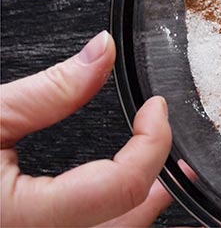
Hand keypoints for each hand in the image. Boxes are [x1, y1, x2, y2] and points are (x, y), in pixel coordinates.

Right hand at [1, 31, 173, 226]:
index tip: (156, 109)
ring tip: (150, 168)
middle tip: (162, 138)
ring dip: (138, 207)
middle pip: (125, 224)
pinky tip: (113, 195)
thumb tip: (101, 53)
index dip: (152, 143)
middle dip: (158, 181)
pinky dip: (108, 219)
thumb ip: (50, 90)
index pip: (119, 187)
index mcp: (16, 219)